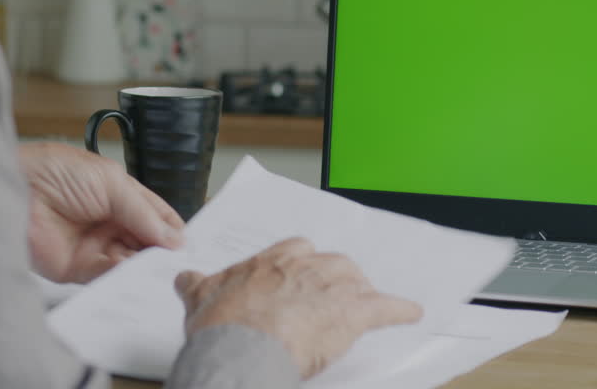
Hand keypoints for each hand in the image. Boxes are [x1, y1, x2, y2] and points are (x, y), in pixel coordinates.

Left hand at [19, 141, 184, 282]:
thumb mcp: (111, 183)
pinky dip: (120, 276)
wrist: (14, 188)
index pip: (156, 216)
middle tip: (179, 262)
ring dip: (143, 266)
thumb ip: (143, 212)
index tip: (190, 245)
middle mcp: (109, 221)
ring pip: (128, 261)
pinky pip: (105, 275)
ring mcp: (94, 245)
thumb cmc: (55, 171)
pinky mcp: (76, 267)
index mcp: (120, 195)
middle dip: (161, 252)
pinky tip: (132, 273)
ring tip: (159, 269)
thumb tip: (173, 237)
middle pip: (145, 242)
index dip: (173, 229)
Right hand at [173, 237, 422, 378]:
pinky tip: (411, 313)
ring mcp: (332, 287)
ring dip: (362, 294)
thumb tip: (185, 278)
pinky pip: (387, 307)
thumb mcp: (200, 299)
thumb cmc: (222, 325)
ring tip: (364, 306)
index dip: (303, 266)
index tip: (301, 276)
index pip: (297, 249)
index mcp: (273, 261)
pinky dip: (401, 311)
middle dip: (335, 279)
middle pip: (333, 263)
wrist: (239, 347)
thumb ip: (197, 286)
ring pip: (358, 281)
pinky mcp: (353, 314)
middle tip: (331, 298)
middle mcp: (306, 266)